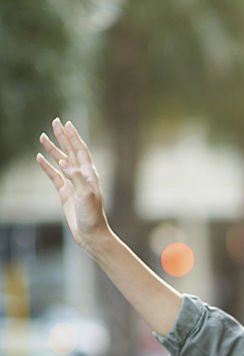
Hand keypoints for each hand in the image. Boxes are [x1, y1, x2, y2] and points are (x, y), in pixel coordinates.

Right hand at [36, 118, 109, 251]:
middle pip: (70, 151)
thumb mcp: (86, 195)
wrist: (91, 234)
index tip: (66, 124)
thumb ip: (76, 177)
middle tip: (54, 122)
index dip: (73, 137)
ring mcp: (72, 184)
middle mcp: (81, 176)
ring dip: (53, 149)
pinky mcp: (65, 193)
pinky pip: (54, 176)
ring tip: (42, 137)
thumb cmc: (92, 215)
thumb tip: (64, 162)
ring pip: (60, 161)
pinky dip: (47, 166)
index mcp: (89, 174)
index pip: (80, 150)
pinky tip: (39, 158)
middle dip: (63, 137)